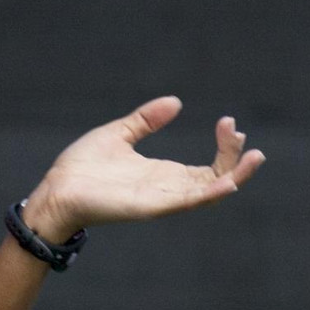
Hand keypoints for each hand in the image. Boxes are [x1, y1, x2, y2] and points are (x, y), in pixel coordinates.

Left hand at [25, 96, 265, 240]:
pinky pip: (188, 202)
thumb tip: (176, 102)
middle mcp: (170, 189)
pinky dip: (210, 193)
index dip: (226, 146)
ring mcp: (163, 199)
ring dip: (235, 175)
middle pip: (218, 178)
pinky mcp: (151, 206)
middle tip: (239, 132)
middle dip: (235, 158)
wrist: (55, 189)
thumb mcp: (119, 134)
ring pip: (211, 192)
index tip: (228, 121)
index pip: (210, 165)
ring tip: (253, 156)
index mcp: (165, 174)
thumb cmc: (82, 167)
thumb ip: (147, 120)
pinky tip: (227, 181)